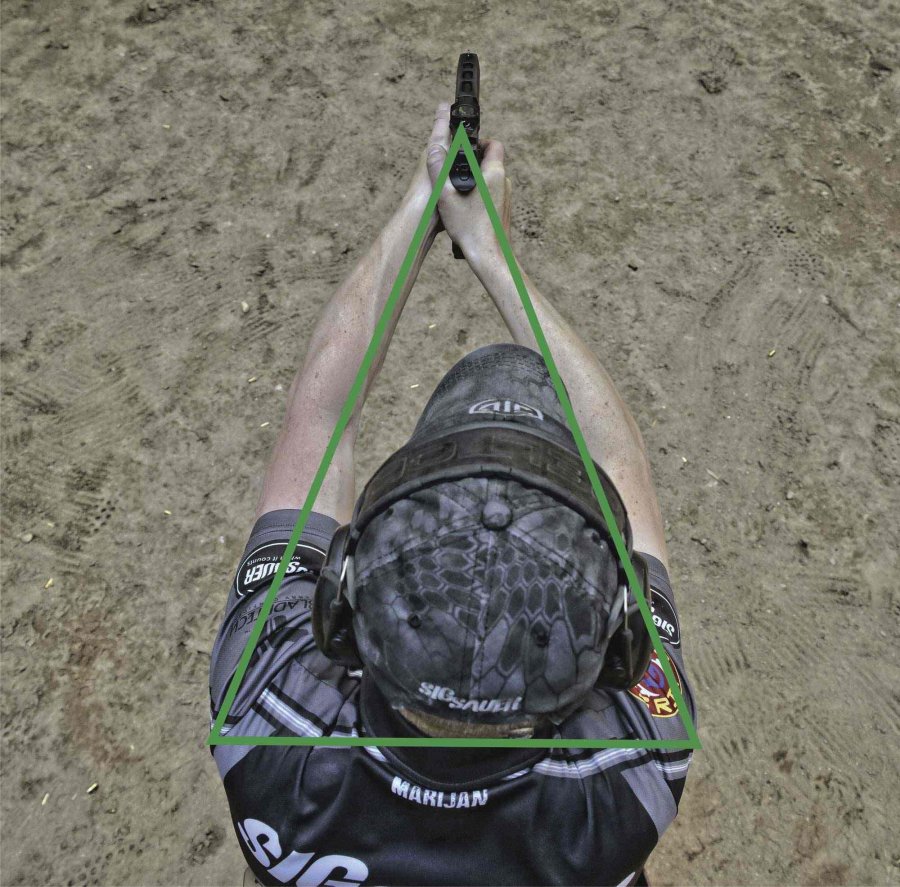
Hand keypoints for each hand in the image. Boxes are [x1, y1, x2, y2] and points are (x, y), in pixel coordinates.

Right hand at [425, 101, 511, 264]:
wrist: (489, 257)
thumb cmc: (470, 228)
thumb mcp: (446, 197)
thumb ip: (438, 170)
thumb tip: (432, 148)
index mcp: (494, 173)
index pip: (493, 144)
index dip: (479, 142)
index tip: (464, 150)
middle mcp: (504, 183)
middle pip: (491, 161)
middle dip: (473, 163)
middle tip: (455, 170)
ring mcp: (506, 198)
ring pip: (490, 180)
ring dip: (476, 181)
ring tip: (458, 192)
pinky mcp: (503, 211)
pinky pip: (491, 195)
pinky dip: (479, 196)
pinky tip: (466, 209)